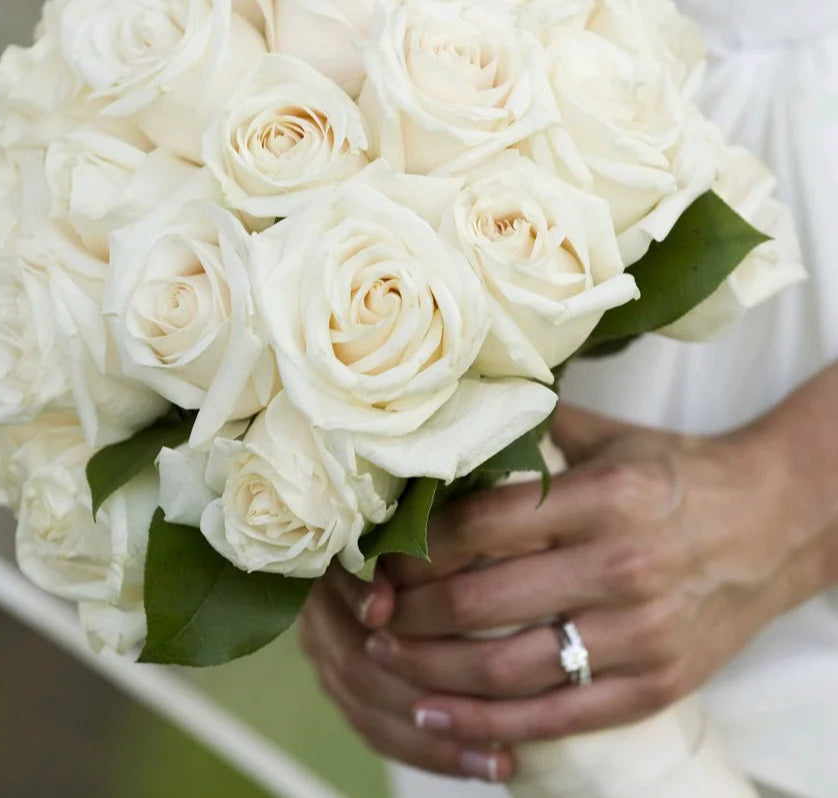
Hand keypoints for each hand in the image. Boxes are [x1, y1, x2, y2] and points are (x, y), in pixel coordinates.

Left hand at [301, 401, 830, 778]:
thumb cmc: (678, 473)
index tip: (377, 554)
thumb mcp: (609, 438)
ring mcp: (641, 634)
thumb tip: (450, 418)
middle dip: (410, 611)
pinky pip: (560, 714)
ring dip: (434, 671)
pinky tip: (441, 718)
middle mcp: (621, 566)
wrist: (776, 524)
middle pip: (483, 599)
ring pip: (511, 666)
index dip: (416, 546)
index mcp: (602, 497)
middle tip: (368, 611)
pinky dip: (492, 725)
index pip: (482, 525)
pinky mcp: (656, 683)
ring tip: (386, 660)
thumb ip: (531, 431)